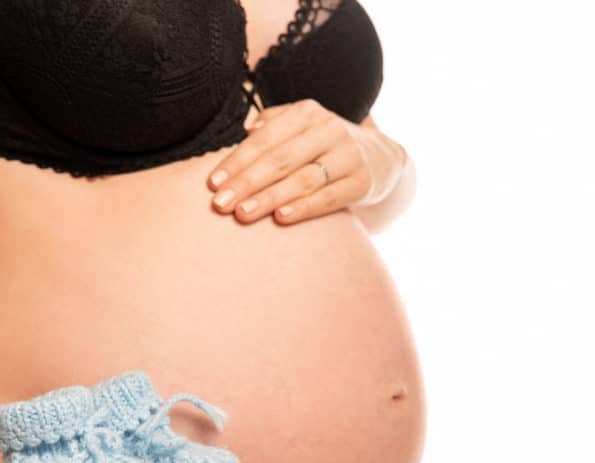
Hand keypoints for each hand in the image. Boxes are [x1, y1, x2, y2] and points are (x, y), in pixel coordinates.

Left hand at [208, 99, 406, 225]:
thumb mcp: (302, 125)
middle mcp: (329, 130)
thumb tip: (246, 130)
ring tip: (242, 214)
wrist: (381, 158)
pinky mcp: (362, 183)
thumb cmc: (323, 144)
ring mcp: (348, 156)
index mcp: (308, 112)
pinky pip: (328, 198)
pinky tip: (280, 218)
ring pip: (302, 180)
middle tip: (219, 204)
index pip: (265, 138)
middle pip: (280, 159)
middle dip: (246, 183)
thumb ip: (272, 124)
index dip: (237, 161)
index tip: (213, 183)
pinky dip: (304, 208)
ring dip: (269, 198)